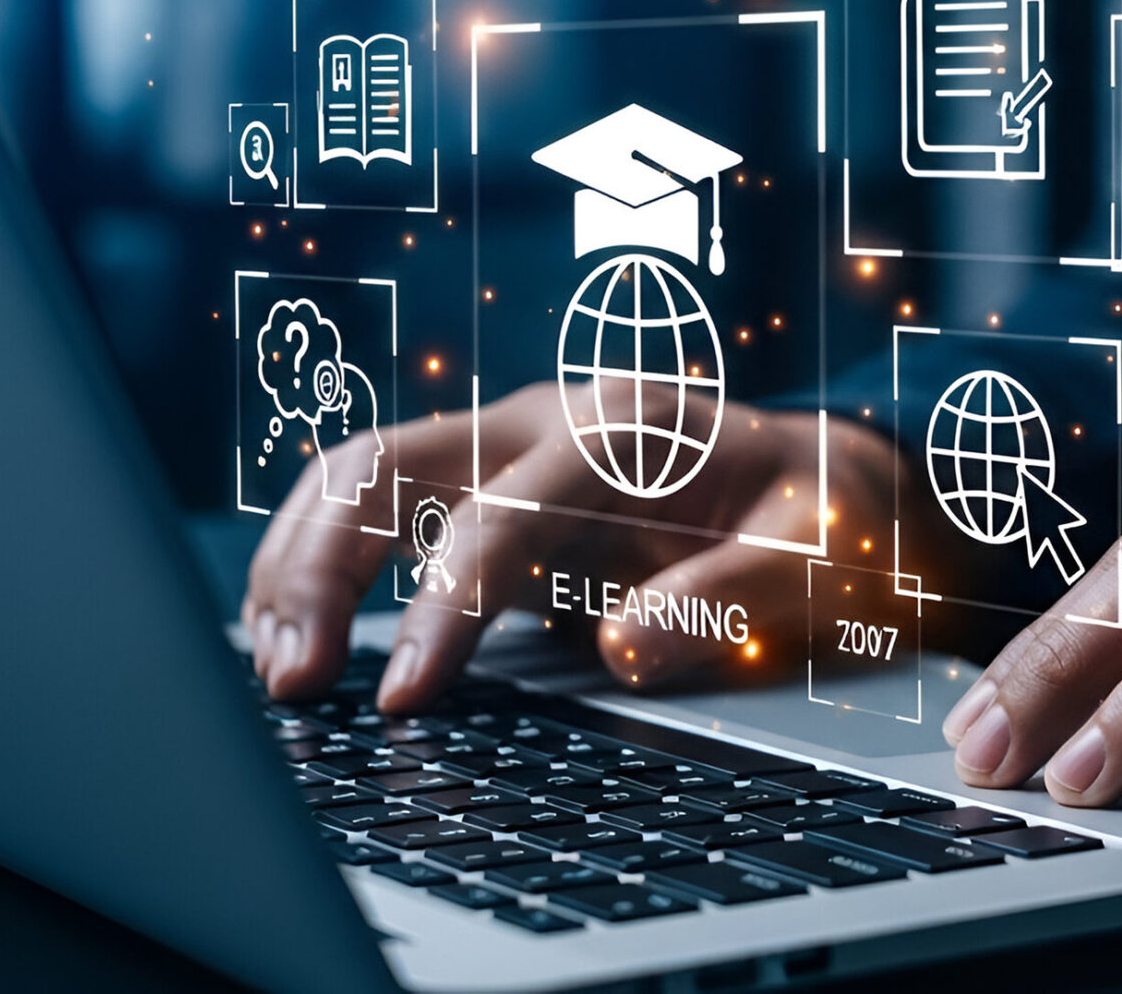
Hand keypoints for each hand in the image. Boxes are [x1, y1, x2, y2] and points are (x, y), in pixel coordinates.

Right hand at [242, 382, 906, 712]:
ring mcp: (511, 455)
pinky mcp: (493, 500)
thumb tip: (622, 650)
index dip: (440, 608)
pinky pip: (384, 518)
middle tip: (290, 681)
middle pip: (388, 465)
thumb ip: (731, 599)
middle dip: (318, 564)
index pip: (497, 515)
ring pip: (364, 480)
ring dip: (301, 564)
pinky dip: (327, 572)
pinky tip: (304, 643)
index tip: (405, 696)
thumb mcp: (820, 555)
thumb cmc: (833, 517)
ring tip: (278, 672)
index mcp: (624, 429)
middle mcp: (548, 425)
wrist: (843, 482)